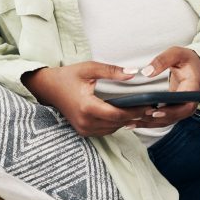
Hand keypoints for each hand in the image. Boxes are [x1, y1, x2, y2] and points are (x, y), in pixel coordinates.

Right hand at [21, 62, 149, 136]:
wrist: (48, 88)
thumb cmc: (68, 76)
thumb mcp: (89, 68)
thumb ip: (112, 71)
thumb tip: (134, 74)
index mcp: (87, 107)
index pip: (117, 114)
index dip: (135, 111)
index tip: (150, 104)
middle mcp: (85, 122)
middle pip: (117, 123)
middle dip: (135, 116)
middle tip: (151, 107)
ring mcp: (84, 129)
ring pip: (113, 128)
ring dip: (126, 120)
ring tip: (142, 110)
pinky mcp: (84, 131)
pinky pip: (106, 130)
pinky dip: (116, 123)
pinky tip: (125, 114)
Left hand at [134, 46, 199, 128]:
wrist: (193, 66)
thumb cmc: (185, 59)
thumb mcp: (176, 54)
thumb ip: (162, 60)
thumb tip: (146, 72)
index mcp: (192, 90)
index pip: (183, 106)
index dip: (169, 112)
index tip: (154, 112)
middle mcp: (187, 104)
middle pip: (171, 117)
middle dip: (153, 119)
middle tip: (135, 117)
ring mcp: (179, 109)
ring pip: (164, 121)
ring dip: (147, 123)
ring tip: (129, 122)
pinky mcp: (172, 110)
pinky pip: (160, 119)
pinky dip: (146, 122)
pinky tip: (131, 123)